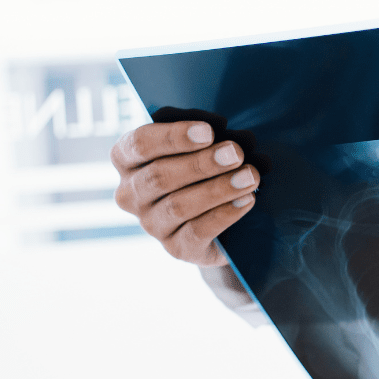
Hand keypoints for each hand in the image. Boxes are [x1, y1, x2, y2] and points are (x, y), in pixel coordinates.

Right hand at [111, 120, 259, 265]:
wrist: (221, 222)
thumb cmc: (206, 171)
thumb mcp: (200, 147)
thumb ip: (202, 136)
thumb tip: (221, 130)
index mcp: (127, 160)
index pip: (140, 143)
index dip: (173, 137)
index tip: (208, 131)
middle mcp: (131, 194)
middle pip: (160, 175)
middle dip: (202, 163)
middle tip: (236, 153)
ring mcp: (151, 224)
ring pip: (179, 205)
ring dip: (218, 188)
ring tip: (250, 176)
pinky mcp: (176, 248)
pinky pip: (197, 231)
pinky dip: (224, 213)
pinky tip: (247, 200)